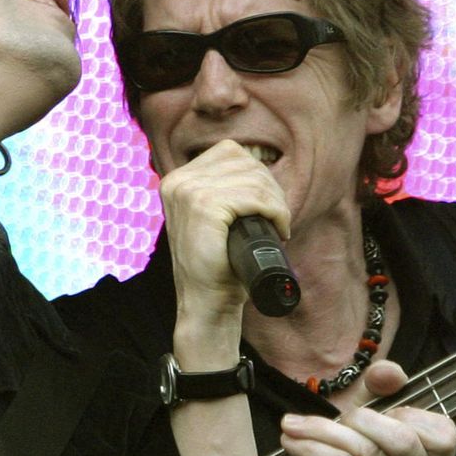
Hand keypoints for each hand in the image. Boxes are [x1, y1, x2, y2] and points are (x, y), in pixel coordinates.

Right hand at [161, 141, 289, 361]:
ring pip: (253, 179)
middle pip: (243, 162)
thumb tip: (256, 163)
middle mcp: (177, 181)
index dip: (257, 174)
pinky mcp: (203, 207)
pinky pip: (253, 197)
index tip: (267, 204)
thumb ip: (221, 190)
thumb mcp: (213, 218)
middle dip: (270, 188)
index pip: (229, 152)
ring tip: (279, 224)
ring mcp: (188, 192)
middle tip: (277, 218)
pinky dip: (275, 211)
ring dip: (276, 202)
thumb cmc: (217, 264)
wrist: (206, 302)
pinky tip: (278, 229)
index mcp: (177, 180)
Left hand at [244, 361, 455, 455]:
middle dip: (359, 418)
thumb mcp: (362, 423)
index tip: (370, 410)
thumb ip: (380, 391)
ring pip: (363, 450)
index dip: (407, 411)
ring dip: (320, 431)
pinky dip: (311, 448)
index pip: (444, 433)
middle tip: (330, 417)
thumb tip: (389, 371)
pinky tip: (293, 443)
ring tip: (293, 426)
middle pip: (402, 438)